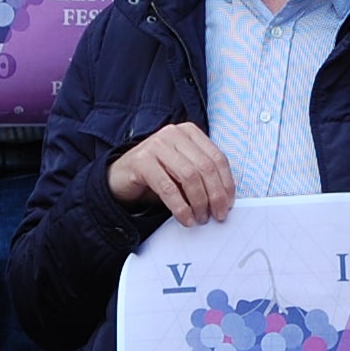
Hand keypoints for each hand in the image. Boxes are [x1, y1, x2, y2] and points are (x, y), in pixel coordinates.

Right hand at [105, 121, 234, 224]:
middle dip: (215, 195)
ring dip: (199, 202)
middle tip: (217, 215)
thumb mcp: (183, 171)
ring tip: (200, 218)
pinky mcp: (141, 161)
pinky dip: (180, 207)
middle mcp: (173, 134)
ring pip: (189, 176)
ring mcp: (156, 145)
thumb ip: (203, 176)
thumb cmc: (157, 174)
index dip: (226, 183)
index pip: (217, 157)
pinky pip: (168, 187)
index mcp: (189, 132)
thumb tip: (225, 199)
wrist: (121, 176)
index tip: (228, 204)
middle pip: (205, 167)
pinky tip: (185, 218)